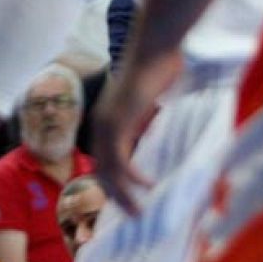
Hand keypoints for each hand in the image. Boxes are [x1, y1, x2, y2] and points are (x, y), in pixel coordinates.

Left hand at [90, 53, 178, 214]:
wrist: (155, 46)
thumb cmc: (158, 66)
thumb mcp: (151, 100)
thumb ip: (149, 117)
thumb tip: (161, 124)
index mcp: (107, 122)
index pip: (104, 161)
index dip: (113, 183)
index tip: (126, 200)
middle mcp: (101, 126)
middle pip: (102, 172)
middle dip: (115, 197)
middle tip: (132, 215)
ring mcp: (106, 125)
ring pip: (108, 171)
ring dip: (122, 195)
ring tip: (137, 212)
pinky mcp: (118, 123)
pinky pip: (121, 160)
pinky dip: (131, 177)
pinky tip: (146, 186)